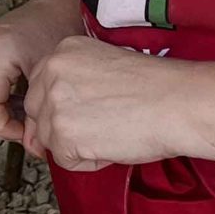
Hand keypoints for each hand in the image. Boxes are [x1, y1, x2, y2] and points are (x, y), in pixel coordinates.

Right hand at [0, 0, 80, 145]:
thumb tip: (33, 145)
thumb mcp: (52, 77)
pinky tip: (22, 100)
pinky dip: (1, 95)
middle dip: (2, 121)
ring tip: (27, 116)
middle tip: (28, 131)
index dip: (4, 128)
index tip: (26, 135)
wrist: (65, 1)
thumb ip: (38, 113)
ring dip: (1, 109)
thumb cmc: (65, 30)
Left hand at [21, 35, 192, 171]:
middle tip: (99, 125)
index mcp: (63, 50)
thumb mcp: (105, 64)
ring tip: (110, 133)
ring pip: (49, 138)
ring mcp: (54, 103)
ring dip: (76, 145)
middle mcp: (52, 71)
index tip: (86, 111)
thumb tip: (57, 111)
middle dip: (62, 126)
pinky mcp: (63, 135)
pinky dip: (88, 162)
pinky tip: (112, 146)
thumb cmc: (155, 87)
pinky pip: (65, 160)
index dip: (63, 105)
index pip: (40, 84)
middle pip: (37, 111)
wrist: (177, 103)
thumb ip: (75, 80)